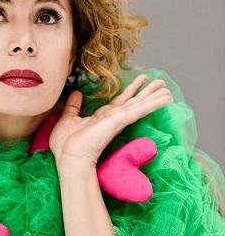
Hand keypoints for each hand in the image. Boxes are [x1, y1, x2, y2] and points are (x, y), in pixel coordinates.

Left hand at [49, 74, 173, 167]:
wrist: (68, 155)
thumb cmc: (66, 143)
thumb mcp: (68, 118)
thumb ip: (73, 106)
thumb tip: (77, 92)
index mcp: (102, 118)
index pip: (120, 101)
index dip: (131, 90)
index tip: (141, 80)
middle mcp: (113, 119)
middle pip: (134, 102)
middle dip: (148, 92)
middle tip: (162, 82)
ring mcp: (118, 120)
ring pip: (140, 105)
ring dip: (155, 97)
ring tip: (169, 90)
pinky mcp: (120, 121)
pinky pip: (140, 110)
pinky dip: (153, 104)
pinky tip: (166, 99)